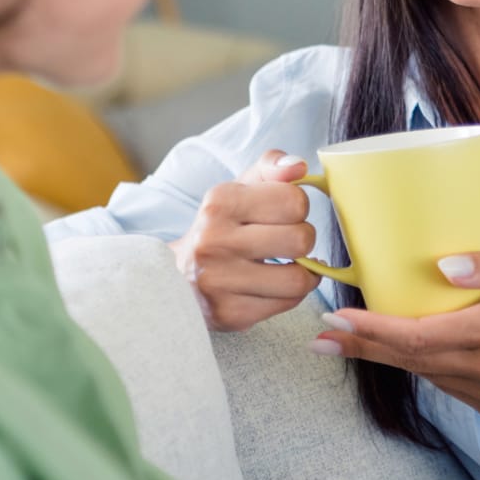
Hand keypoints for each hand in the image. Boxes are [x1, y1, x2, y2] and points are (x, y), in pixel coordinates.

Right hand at [173, 150, 321, 331]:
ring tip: (287, 265)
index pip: (294, 201)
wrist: (176, 277)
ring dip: (303, 272)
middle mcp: (214, 241)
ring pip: (298, 278)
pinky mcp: (230, 313)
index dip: (298, 207)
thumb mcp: (238, 189)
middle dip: (303, 239)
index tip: (283, 214)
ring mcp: (220, 281)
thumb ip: (272, 168)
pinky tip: (275, 285)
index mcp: (220, 202)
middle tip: (286, 242)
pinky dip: (290, 293)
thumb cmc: (219, 229)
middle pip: (300, 239)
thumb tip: (300, 167)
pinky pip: (288, 303)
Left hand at [311, 249, 479, 420]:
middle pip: (411, 361)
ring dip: (386, 358)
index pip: (417, 336)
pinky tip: (398, 353)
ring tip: (347, 341)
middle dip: (363, 346)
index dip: (372, 329)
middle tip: (320, 337)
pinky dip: (421, 368)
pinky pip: (448, 386)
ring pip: (426, 376)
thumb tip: (440, 267)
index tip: (336, 318)